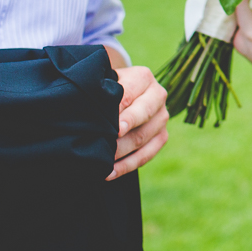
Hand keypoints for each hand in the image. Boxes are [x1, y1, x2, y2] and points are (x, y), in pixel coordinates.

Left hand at [109, 65, 168, 179]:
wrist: (122, 92)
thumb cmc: (108, 87)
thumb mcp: (105, 81)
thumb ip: (100, 91)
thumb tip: (88, 110)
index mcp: (143, 77)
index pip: (130, 94)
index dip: (118, 109)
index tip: (107, 123)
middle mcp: (158, 95)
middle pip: (143, 115)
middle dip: (124, 131)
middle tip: (108, 142)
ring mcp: (163, 117)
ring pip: (143, 138)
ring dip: (120, 152)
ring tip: (101, 161)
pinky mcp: (162, 136)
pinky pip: (147, 155)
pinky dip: (127, 166)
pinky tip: (109, 173)